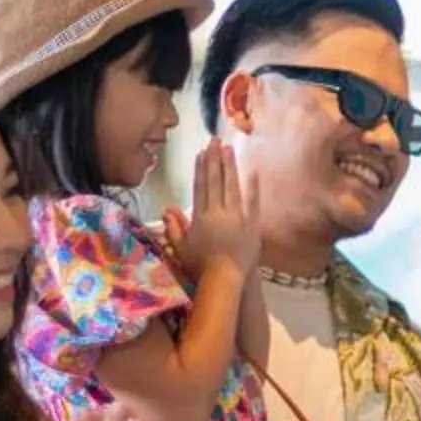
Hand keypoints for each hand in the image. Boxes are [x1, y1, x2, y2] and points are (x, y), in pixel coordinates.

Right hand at [162, 139, 260, 282]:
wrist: (225, 280)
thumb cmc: (200, 267)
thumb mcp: (181, 247)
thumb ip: (174, 227)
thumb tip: (167, 208)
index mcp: (201, 216)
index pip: (201, 187)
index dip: (201, 168)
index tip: (201, 153)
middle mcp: (218, 212)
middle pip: (216, 181)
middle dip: (215, 159)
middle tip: (215, 140)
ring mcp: (237, 217)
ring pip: (233, 186)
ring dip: (230, 166)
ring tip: (229, 149)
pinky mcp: (252, 225)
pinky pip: (253, 202)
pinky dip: (252, 186)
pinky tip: (252, 171)